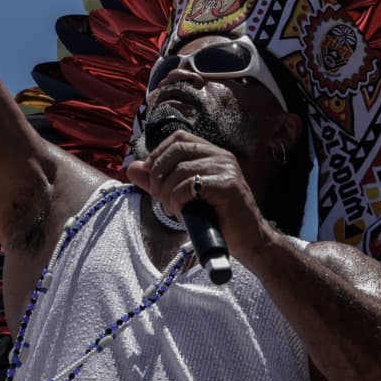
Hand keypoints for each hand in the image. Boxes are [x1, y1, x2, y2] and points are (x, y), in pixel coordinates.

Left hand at [124, 130, 272, 257]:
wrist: (249, 241)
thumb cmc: (217, 220)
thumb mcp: (183, 197)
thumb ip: (159, 181)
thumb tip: (132, 167)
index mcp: (212, 154)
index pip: (179, 138)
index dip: (158, 153)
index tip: (150, 176)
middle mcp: (221, 156)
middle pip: (177, 150)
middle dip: (158, 173)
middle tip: (158, 196)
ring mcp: (226, 169)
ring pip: (180, 170)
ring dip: (166, 192)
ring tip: (169, 208)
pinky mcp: (227, 185)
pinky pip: (189, 186)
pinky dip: (176, 200)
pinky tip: (179, 212)